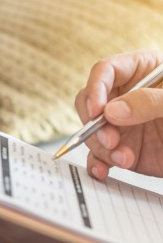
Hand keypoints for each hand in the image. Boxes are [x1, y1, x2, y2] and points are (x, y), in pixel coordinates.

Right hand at [75, 50, 162, 179]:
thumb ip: (150, 102)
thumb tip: (112, 111)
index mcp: (140, 71)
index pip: (105, 71)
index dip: (96, 89)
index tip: (98, 110)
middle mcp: (125, 96)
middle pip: (91, 103)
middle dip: (95, 124)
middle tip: (110, 139)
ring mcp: (122, 124)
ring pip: (93, 132)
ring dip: (101, 148)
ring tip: (124, 159)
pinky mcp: (123, 148)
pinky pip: (100, 155)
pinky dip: (98, 164)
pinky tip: (104, 171)